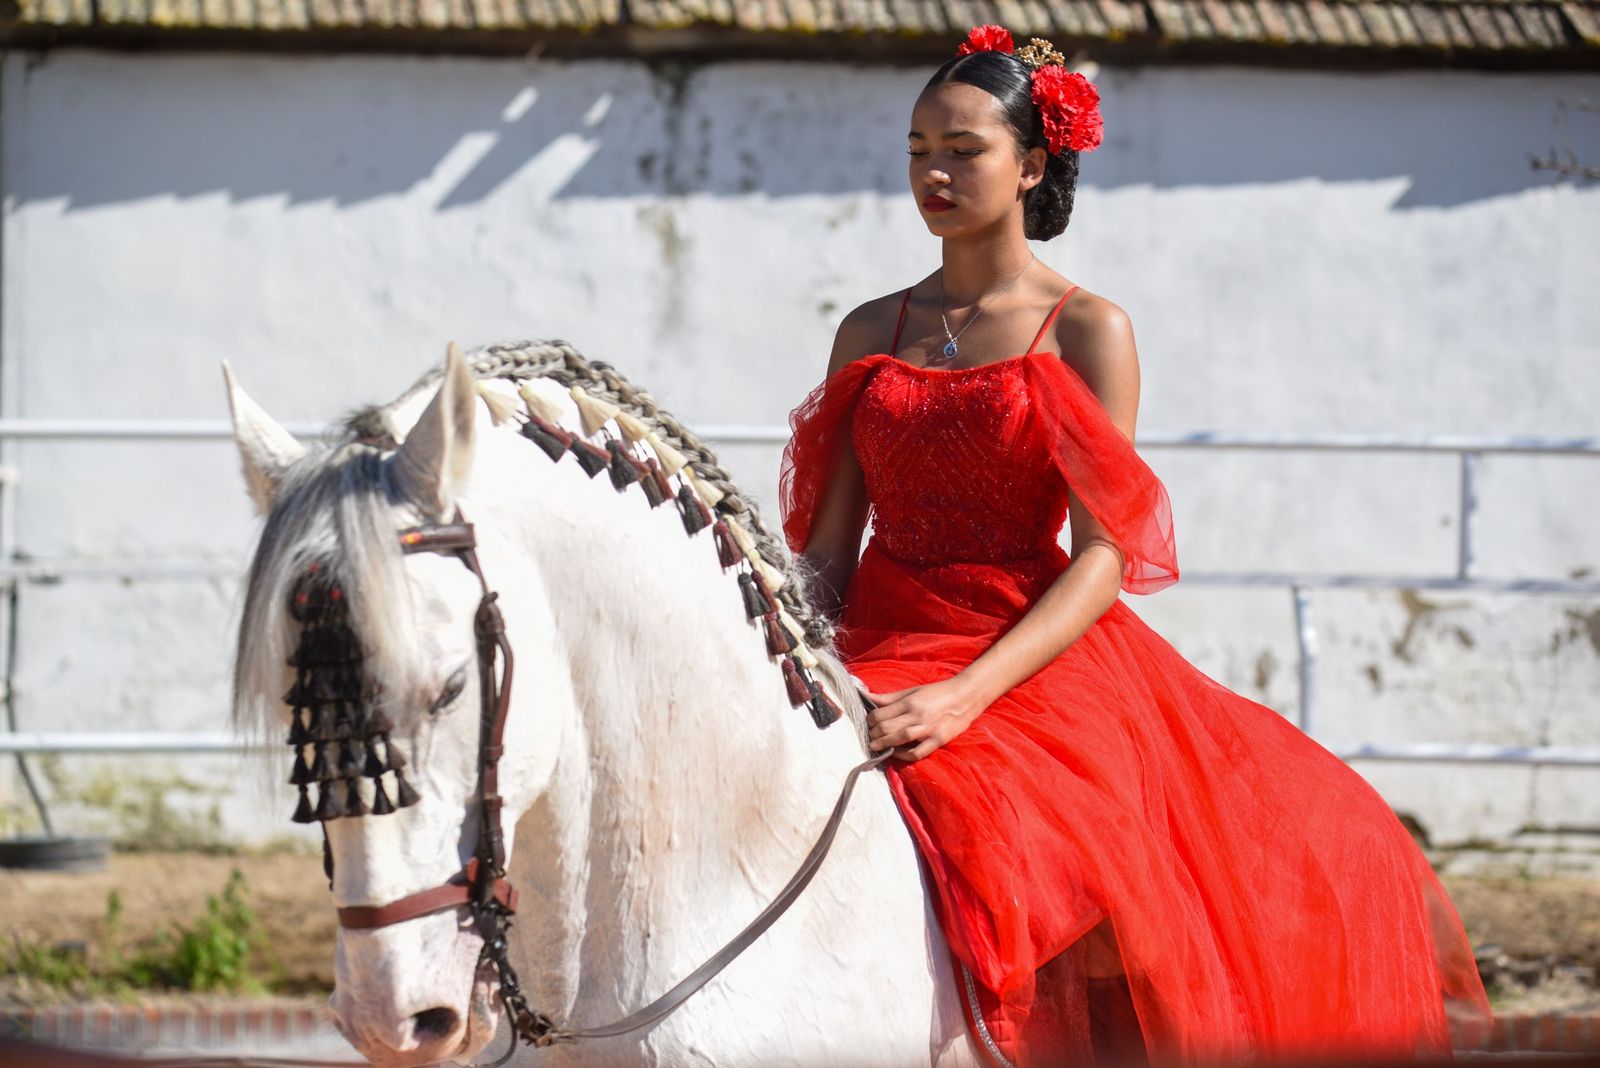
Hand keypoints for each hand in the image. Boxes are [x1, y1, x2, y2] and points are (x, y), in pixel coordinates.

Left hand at [862, 675, 985, 762]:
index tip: (867, 724)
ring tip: (875, 746)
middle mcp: (917, 715)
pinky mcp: (938, 740)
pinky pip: (917, 753)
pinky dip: (903, 756)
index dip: (869, 721)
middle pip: (887, 727)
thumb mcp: (912, 691)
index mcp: (910, 701)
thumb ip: (888, 698)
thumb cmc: (937, 693)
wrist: (966, 696)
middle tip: (868, 738)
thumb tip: (865, 696)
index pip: (881, 714)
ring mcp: (928, 728)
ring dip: (883, 744)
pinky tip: (896, 753)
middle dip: (873, 734)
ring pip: (899, 739)